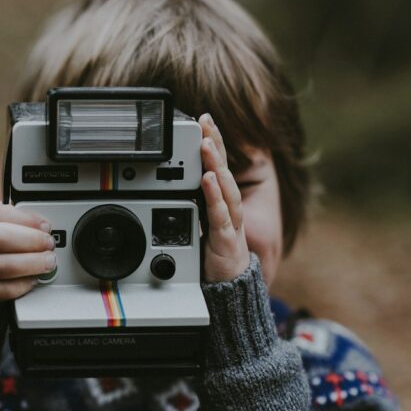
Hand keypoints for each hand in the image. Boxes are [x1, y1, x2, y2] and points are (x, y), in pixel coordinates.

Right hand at [0, 202, 55, 306]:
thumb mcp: (1, 223)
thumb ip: (20, 221)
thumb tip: (43, 225)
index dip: (25, 219)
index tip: (45, 226)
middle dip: (29, 242)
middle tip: (49, 245)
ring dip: (28, 265)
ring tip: (47, 263)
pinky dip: (18, 286)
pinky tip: (33, 280)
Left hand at [199, 114, 250, 282]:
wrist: (231, 290)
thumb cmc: (216, 256)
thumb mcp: (201, 224)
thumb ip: (195, 203)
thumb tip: (179, 182)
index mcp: (223, 203)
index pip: (220, 166)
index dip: (214, 142)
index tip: (203, 120)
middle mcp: (230, 209)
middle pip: (225, 170)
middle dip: (216, 143)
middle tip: (205, 120)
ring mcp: (231, 224)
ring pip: (226, 188)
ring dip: (216, 164)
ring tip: (206, 143)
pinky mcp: (227, 241)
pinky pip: (221, 215)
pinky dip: (215, 196)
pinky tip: (209, 180)